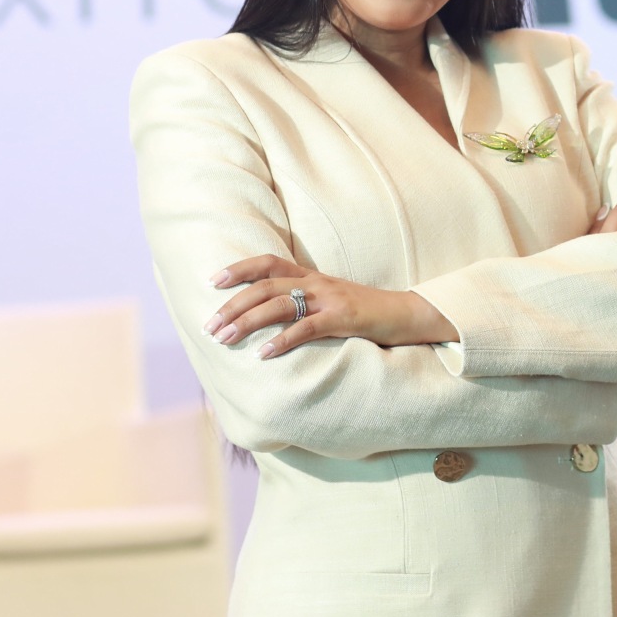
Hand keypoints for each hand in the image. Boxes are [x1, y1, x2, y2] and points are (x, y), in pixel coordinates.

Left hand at [201, 254, 457, 358]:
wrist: (408, 314)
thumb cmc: (367, 312)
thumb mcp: (332, 300)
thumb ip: (305, 303)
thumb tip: (270, 318)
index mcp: (312, 276)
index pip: (269, 262)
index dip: (239, 268)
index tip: (212, 281)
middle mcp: (317, 283)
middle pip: (265, 285)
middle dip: (233, 304)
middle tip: (209, 325)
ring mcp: (330, 299)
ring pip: (278, 305)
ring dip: (246, 322)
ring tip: (224, 339)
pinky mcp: (343, 319)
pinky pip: (305, 328)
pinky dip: (281, 341)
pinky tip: (262, 354)